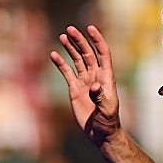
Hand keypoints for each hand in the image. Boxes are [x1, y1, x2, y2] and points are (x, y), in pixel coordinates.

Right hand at [50, 25, 122, 146]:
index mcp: (106, 77)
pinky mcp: (74, 89)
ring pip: (77, 60)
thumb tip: (93, 86)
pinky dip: (60, 64)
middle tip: (70, 30)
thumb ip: (100, 97)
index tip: (90, 28)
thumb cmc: (108, 122)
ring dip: (70, 48)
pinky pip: (67, 73)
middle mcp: (95, 76)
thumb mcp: (107, 110)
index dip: (97, 40)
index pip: (103, 53)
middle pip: (87, 53)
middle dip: (79, 41)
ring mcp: (84, 81)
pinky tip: (54, 55)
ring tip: (62, 36)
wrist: (100, 133)